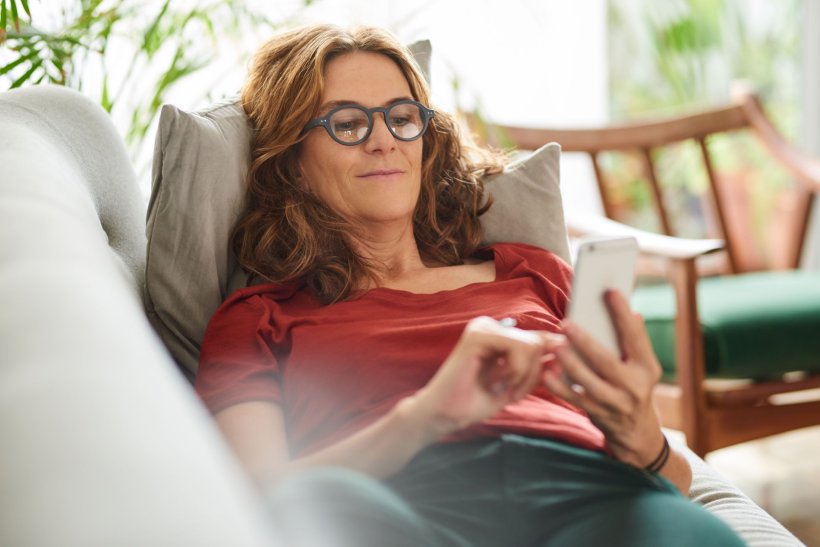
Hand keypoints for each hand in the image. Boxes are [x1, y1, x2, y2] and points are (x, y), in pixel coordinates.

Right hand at [411, 316, 553, 439]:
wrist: (445, 414)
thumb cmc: (476, 401)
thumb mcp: (517, 383)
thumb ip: (538, 366)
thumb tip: (564, 348)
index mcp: (500, 334)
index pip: (540, 338)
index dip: (548, 360)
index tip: (538, 382)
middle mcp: (492, 325)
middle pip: (539, 342)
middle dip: (532, 374)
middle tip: (511, 391)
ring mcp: (484, 327)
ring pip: (532, 345)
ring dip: (523, 375)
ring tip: (501, 387)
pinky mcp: (479, 335)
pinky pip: (519, 347)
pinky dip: (514, 371)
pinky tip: (495, 382)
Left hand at [543, 290, 665, 467]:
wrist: (637, 432)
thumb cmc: (634, 386)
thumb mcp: (643, 366)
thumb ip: (635, 341)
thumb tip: (631, 311)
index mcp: (647, 368)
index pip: (636, 338)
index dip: (623, 314)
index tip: (610, 291)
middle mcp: (634, 387)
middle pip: (607, 362)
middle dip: (586, 342)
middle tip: (567, 324)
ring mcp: (615, 403)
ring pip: (589, 382)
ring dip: (570, 363)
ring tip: (556, 345)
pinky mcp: (597, 414)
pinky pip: (574, 399)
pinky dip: (559, 386)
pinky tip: (547, 373)